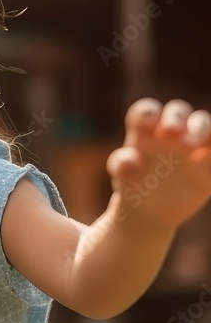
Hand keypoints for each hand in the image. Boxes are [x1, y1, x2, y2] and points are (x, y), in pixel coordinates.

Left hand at [107, 98, 210, 232]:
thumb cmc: (132, 187)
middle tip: (171, 131)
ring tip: (194, 145)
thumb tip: (129, 162)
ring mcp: (193, 144)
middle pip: (177, 111)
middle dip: (175, 117)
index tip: (145, 124)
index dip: (147, 112)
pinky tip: (207, 159)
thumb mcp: (122, 178)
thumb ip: (121, 167)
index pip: (146, 111)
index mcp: (145, 131)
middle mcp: (171, 132)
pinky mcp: (209, 162)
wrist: (150, 211)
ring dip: (202, 128)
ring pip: (203, 124)